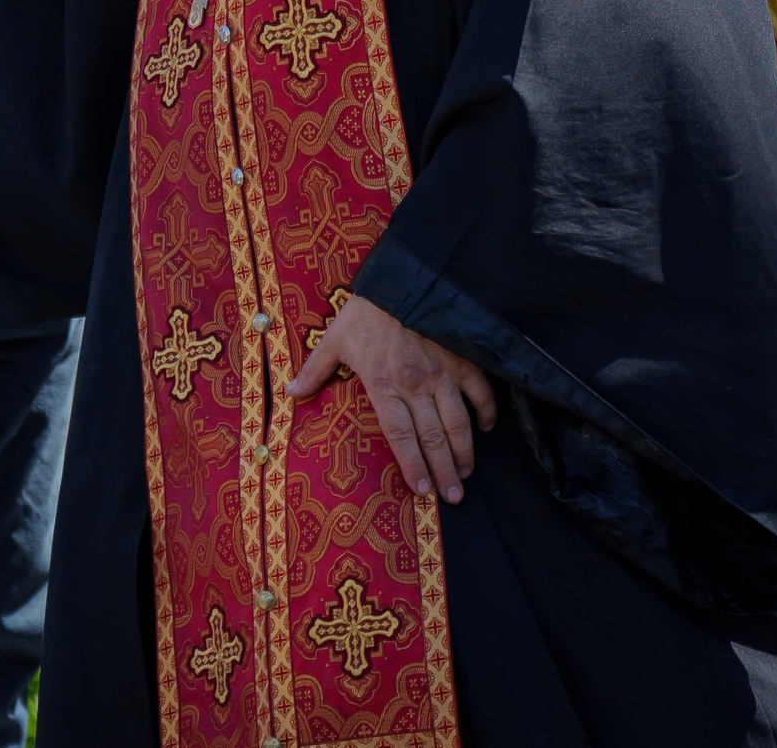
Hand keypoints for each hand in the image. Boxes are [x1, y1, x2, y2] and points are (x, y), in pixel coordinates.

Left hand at [288, 293, 496, 502]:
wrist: (401, 278)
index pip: (400, 436)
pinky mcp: (462, 359)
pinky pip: (480, 392)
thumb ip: (315, 371)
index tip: (422, 491)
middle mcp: (416, 385)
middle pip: (433, 438)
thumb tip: (290, 395)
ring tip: (466, 475)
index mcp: (384, 384)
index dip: (412, 466)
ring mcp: (442, 373)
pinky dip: (485, 412)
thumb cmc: (364, 312)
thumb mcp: (334, 339)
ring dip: (464, 452)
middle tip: (453, 497)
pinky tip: (486, 428)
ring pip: (458, 423)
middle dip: (444, 472)